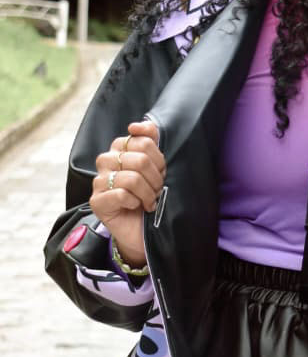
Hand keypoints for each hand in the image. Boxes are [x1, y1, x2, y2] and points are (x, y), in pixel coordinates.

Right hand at [89, 121, 164, 267]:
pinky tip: (136, 207)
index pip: (141, 140)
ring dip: (148, 193)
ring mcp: (99, 181)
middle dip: (156, 178)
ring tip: (150, 201)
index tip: (161, 171)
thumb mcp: (155, 168)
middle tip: (157, 190)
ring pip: (132, 178)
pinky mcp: (97, 201)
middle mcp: (106, 162)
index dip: (158, 158)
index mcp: (119, 149)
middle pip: (140, 159)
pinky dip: (135, 202)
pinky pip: (121, 195)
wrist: (142, 231)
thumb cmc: (149, 197)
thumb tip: (139, 125)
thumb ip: (149, 141)